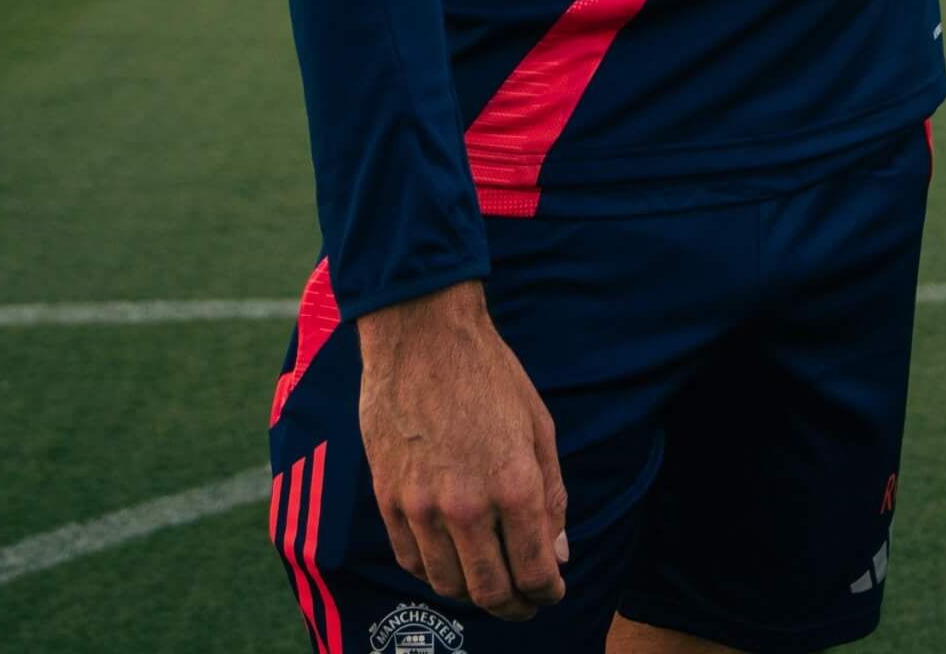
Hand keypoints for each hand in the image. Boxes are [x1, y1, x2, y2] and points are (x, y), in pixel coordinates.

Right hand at [358, 281, 568, 620]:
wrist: (422, 339)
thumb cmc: (489, 376)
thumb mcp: (539, 427)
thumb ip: (552, 496)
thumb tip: (558, 552)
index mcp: (514, 485)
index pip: (534, 570)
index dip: (548, 591)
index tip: (553, 592)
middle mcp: (467, 506)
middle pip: (491, 590)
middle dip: (515, 606)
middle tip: (526, 603)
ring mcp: (421, 507)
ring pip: (449, 583)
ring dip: (475, 594)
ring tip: (492, 585)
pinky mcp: (387, 500)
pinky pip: (411, 560)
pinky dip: (435, 573)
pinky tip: (452, 564)